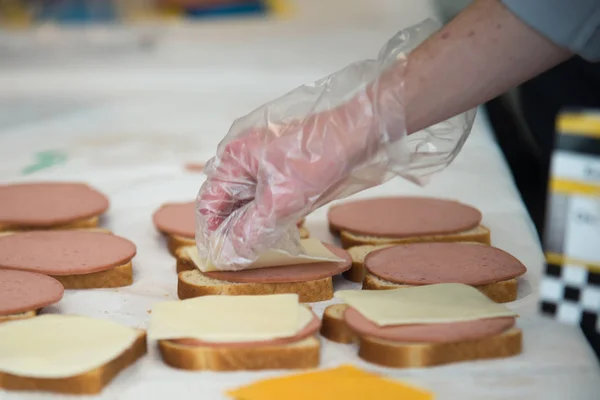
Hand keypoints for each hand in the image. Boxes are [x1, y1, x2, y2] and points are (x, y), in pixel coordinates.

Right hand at [195, 20, 473, 269]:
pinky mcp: (285, 166)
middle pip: (227, 202)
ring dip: (254, 224)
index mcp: (234, 158)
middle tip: (244, 257)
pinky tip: (281, 230)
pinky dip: (271, 214)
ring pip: (250, 201)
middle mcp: (244, 157)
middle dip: (233, 231)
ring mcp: (265, 160)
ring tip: (262, 247)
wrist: (360, 132)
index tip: (222, 258)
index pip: (209, 202)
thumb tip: (228, 255)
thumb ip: (251, 230)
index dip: (212, 233)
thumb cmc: (318, 156)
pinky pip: (269, 195)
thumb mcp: (282, 200)